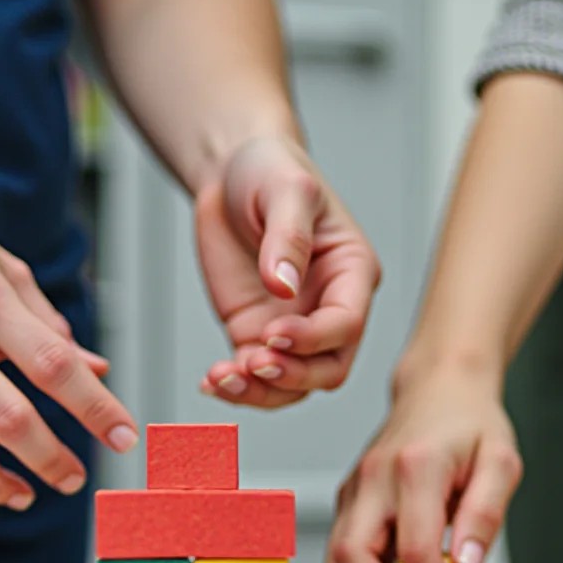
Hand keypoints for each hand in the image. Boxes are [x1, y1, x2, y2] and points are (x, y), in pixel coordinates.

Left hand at [192, 135, 379, 407]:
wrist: (232, 172)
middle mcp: (328, 307)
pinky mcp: (256, 332)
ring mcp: (293, 325)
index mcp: (351, 272)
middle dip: (292, 375)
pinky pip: (254, 376)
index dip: (313, 338)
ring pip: (292, 384)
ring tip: (223, 378)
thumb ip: (288, 237)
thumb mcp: (285, 190)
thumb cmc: (271, 171)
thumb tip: (284, 285)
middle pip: (328, 368)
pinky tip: (211, 382)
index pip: (346, 323)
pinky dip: (234, 386)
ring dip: (260, 391)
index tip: (274, 332)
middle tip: (253, 364)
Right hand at [326, 362, 518, 562]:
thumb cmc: (471, 424)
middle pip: (350, 560)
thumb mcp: (501, 463)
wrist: (439, 388)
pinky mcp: (349, 503)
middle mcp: (373, 480)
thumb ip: (485, 516)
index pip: (414, 551)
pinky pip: (344, 554)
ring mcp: (354, 491)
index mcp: (415, 468)